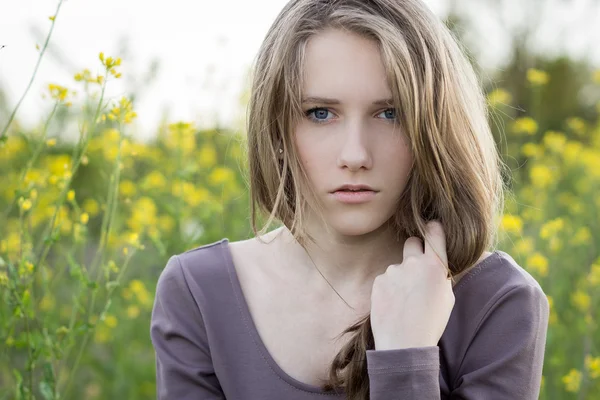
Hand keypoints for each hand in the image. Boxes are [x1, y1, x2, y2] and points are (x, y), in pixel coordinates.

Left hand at [370, 220, 454, 349]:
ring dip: (401, 277)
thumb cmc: (431, 323)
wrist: (404, 344)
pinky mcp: (378, 281)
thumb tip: (434, 263)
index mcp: (434, 266)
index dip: (433, 228)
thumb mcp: (446, 297)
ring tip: (405, 301)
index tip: (431, 227)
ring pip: (398, 267)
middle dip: (415, 250)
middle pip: (412, 242)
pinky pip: (386, 279)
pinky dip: (389, 289)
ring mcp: (393, 271)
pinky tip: (394, 305)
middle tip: (418, 269)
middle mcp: (413, 263)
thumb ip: (439, 274)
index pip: (434, 233)